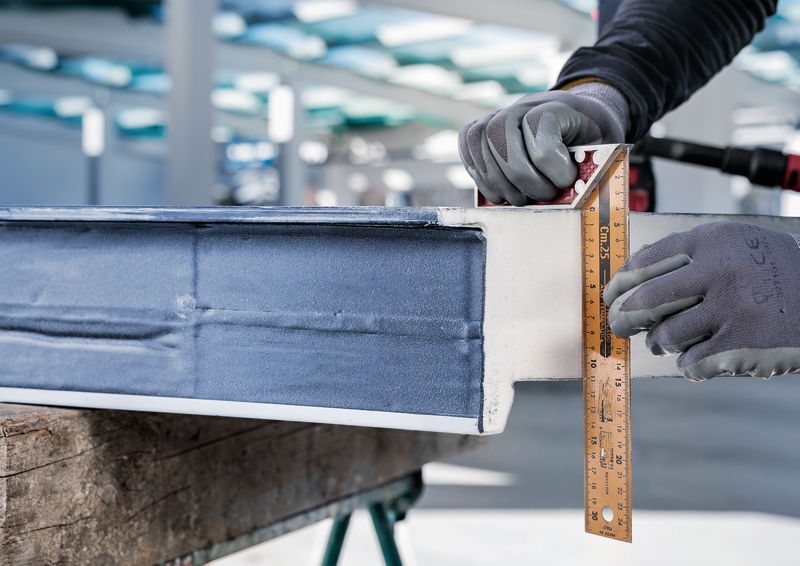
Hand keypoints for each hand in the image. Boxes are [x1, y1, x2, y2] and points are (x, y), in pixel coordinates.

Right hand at [458, 82, 627, 204]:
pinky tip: (499, 191)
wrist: (578, 117)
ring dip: (500, 184)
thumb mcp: (603, 149)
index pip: (539, 132)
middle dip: (524, 180)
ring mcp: (497, 116)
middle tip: (544, 195)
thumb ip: (589, 170)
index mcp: (555, 105)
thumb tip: (572, 200)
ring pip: (482, 146)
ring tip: (521, 198)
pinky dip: (481, 176)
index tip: (567, 181)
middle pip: (504, 143)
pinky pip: (468, 148)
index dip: (553, 166)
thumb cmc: (589, 139)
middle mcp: (520, 106)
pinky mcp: (480, 130)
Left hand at [604, 221, 799, 379]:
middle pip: (644, 301)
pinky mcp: (745, 344)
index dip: (618, 285)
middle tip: (620, 328)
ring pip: (666, 336)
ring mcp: (734, 308)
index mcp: (712, 240)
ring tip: (668, 342)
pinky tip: (698, 359)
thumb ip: (687, 255)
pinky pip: (691, 363)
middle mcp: (720, 270)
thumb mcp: (734, 245)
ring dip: (660, 344)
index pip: (643, 262)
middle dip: (622, 320)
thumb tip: (628, 277)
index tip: (610, 298)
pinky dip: (688, 366)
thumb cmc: (771, 272)